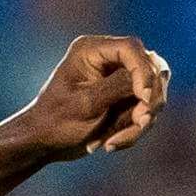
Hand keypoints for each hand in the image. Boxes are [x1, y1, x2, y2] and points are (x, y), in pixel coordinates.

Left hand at [19, 36, 167, 160]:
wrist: (43, 143)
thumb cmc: (55, 122)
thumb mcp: (85, 104)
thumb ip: (117, 87)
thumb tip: (150, 79)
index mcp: (91, 50)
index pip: (132, 49)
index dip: (144, 72)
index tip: (144, 98)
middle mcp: (109, 58)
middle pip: (151, 69)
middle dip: (148, 101)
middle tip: (140, 124)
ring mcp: (120, 77)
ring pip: (152, 94)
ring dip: (139, 122)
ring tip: (112, 143)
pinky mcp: (125, 97)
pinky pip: (144, 111)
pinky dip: (132, 131)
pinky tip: (108, 145)